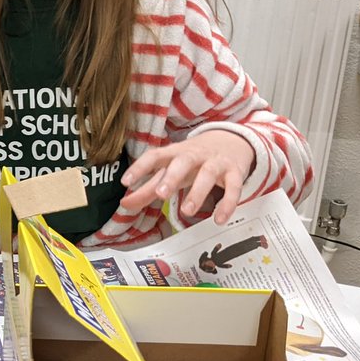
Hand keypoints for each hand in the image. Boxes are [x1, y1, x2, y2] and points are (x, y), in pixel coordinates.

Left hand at [119, 130, 255, 224]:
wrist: (231, 141)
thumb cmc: (193, 160)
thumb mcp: (170, 170)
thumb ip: (147, 187)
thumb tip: (124, 204)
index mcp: (174, 153)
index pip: (154, 156)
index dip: (139, 167)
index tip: (125, 181)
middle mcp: (194, 155)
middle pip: (182, 162)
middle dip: (171, 177)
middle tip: (160, 195)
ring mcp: (215, 162)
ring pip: (207, 174)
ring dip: (197, 193)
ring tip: (187, 211)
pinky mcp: (235, 172)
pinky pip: (233, 187)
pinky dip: (227, 203)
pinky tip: (219, 219)